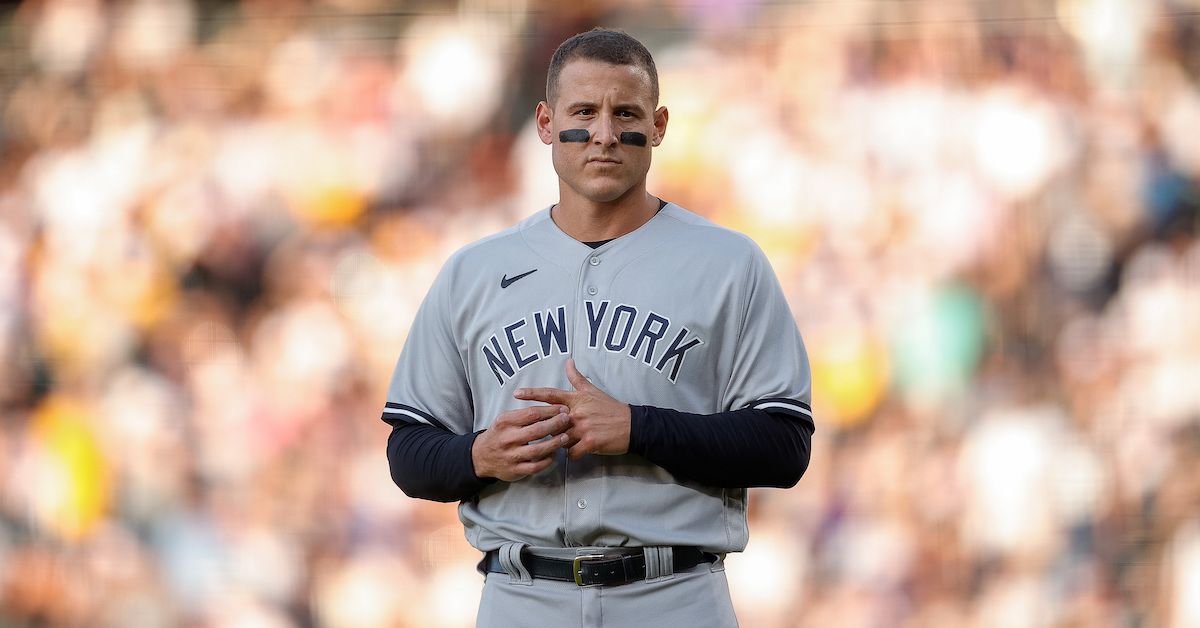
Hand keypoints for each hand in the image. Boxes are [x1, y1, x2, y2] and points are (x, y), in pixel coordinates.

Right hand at [472, 404, 569, 481]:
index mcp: (505, 422)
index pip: (532, 413)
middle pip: (537, 430)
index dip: (550, 410)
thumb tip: (549, 408)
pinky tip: (553, 453)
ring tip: (564, 437)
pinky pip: (536, 466)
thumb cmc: (498, 435)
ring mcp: (511, 455)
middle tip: (566, 420)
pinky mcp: (515, 470)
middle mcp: (508, 439)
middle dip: (556, 424)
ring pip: (538, 450)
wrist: (481, 456)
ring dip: (555, 443)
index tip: (561, 408)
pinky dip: (547, 460)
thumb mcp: (505, 419)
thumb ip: (524, 414)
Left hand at [516, 359, 630, 460]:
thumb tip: (569, 362)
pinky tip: (576, 452)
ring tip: (565, 443)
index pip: (550, 394)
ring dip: (560, 443)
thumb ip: (577, 378)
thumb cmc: (611, 408)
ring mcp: (583, 428)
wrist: (632, 425)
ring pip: (560, 439)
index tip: (517, 394)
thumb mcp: (593, 391)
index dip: (532, 394)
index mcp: (576, 399)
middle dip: (544, 427)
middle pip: (551, 421)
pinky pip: (572, 453)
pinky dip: (572, 454)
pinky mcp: (590, 442)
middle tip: (538, 432)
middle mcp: (577, 412)